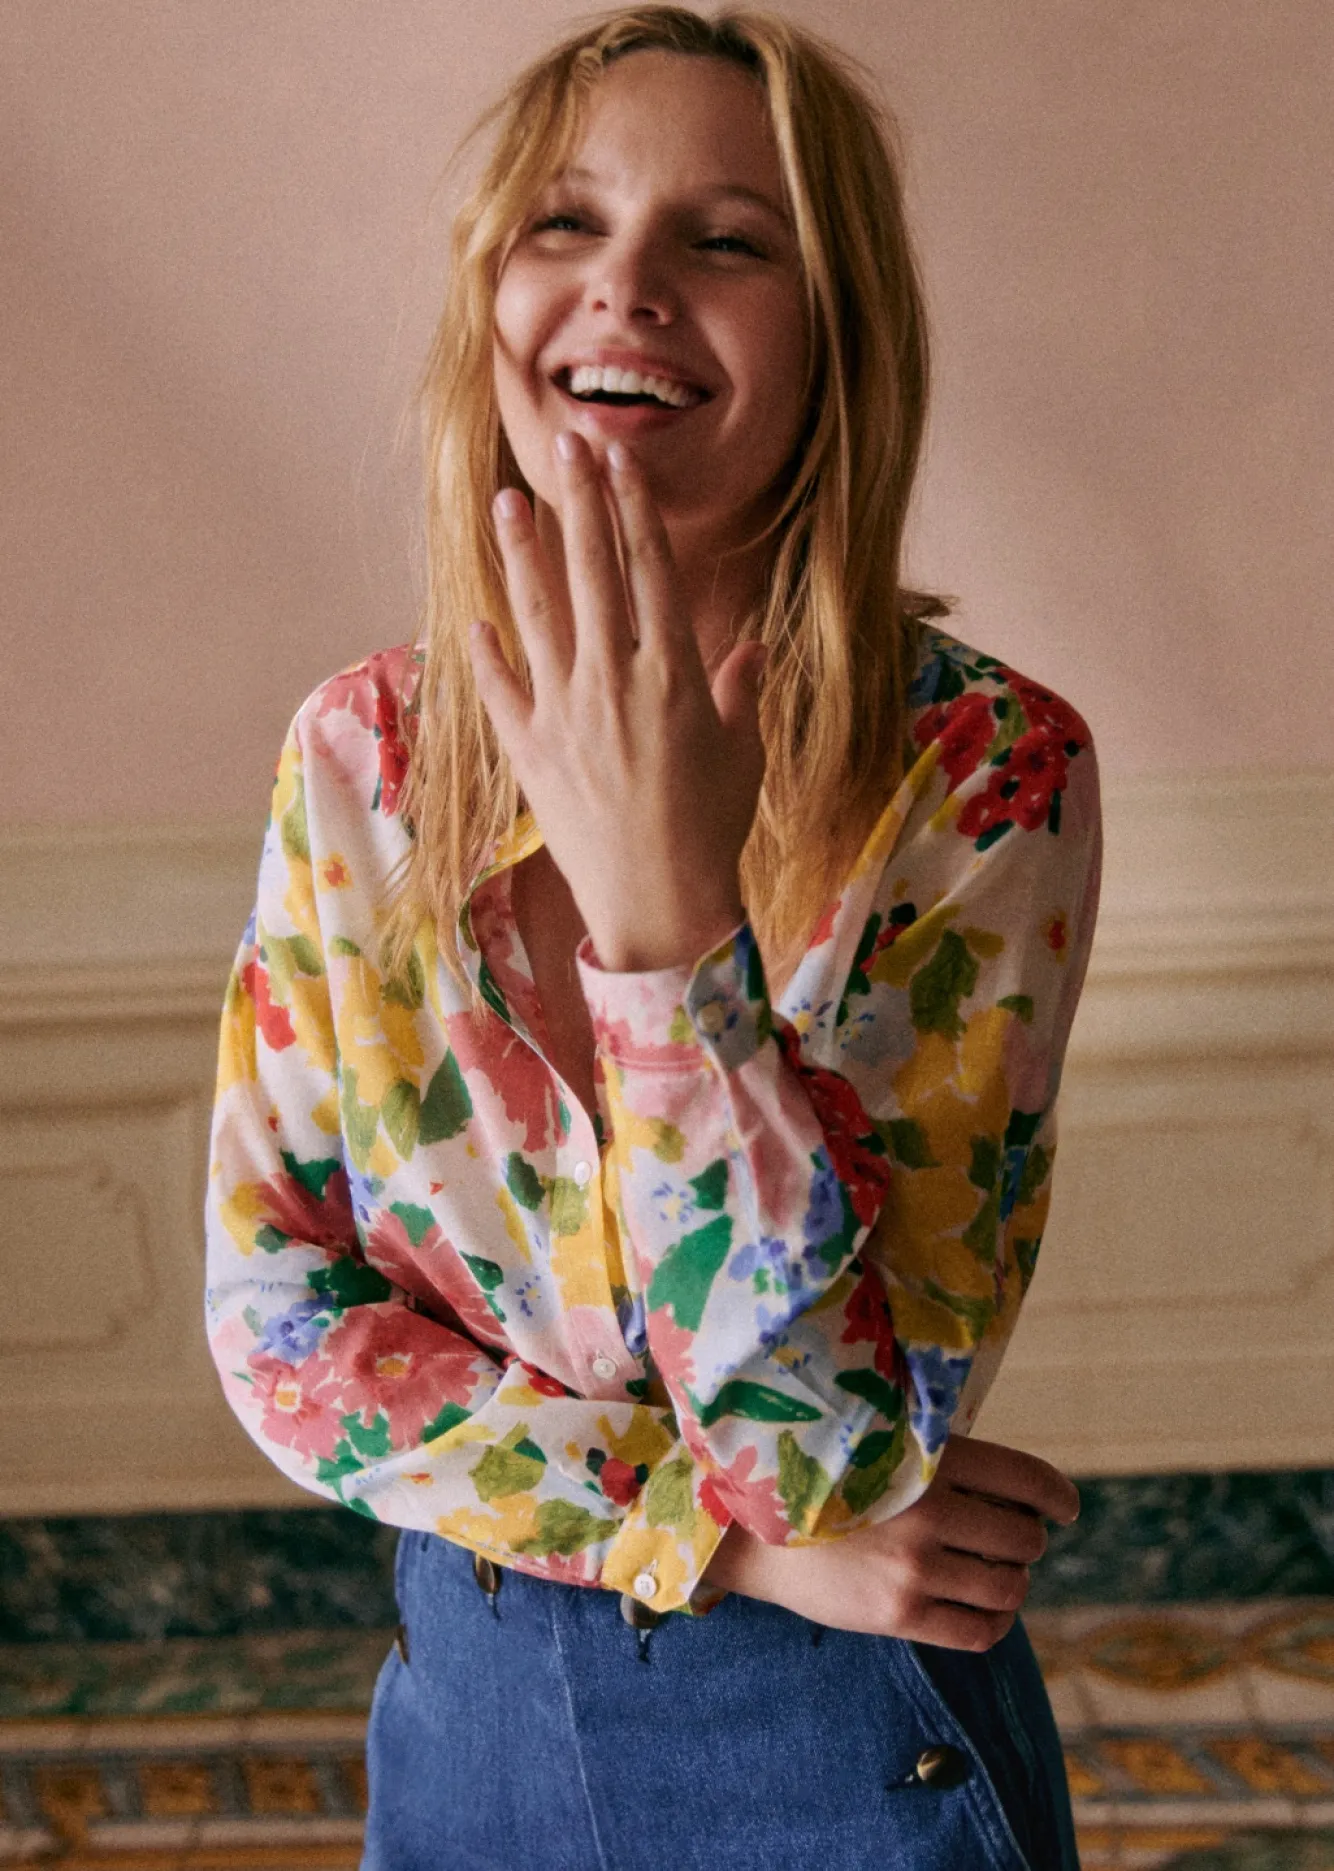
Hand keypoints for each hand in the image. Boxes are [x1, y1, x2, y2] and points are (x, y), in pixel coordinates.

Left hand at [467, 432, 767, 972]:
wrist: (658, 903)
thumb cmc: (711, 828)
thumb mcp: (741, 753)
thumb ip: (739, 691)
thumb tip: (751, 647)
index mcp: (674, 673)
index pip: (650, 570)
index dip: (634, 509)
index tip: (621, 461)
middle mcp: (615, 679)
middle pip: (592, 570)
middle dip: (579, 500)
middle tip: (565, 444)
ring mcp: (565, 712)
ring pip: (537, 613)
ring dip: (521, 552)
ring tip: (506, 500)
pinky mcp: (529, 749)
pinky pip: (502, 688)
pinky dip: (487, 653)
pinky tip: (476, 621)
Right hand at [702, 1436, 1079, 1650]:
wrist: (751, 1527)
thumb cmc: (825, 1479)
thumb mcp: (881, 1446)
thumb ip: (943, 1460)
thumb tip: (1018, 1488)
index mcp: (927, 1458)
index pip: (1025, 1479)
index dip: (1057, 1496)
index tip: (1065, 1507)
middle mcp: (928, 1511)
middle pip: (1024, 1537)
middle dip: (1026, 1538)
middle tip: (1010, 1536)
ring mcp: (914, 1568)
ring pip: (1009, 1585)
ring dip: (1012, 1579)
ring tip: (994, 1571)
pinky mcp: (898, 1615)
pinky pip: (982, 1631)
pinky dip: (998, 1620)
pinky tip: (987, 1608)